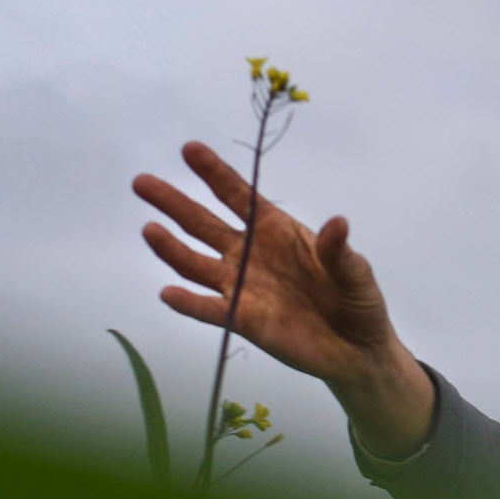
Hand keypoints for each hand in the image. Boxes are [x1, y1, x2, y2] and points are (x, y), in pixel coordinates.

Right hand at [133, 143, 433, 451]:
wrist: (356, 349)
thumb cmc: (357, 301)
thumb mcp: (355, 273)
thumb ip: (339, 251)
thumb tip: (338, 223)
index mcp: (276, 231)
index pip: (239, 196)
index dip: (215, 173)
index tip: (190, 149)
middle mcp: (251, 253)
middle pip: (204, 224)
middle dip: (174, 203)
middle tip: (142, 182)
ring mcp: (243, 286)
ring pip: (196, 264)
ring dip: (171, 249)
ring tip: (149, 230)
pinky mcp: (241, 319)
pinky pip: (208, 309)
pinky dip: (188, 303)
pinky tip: (167, 293)